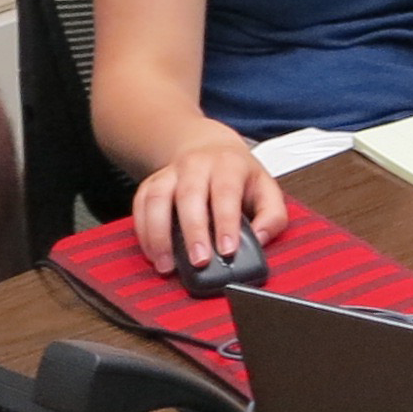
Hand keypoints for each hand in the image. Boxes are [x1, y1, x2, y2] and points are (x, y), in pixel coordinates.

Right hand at [130, 138, 285, 276]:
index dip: (226, 222)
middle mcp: (196, 165)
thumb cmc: (238, 175)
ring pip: (157, 199)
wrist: (208, 146)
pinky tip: (153, 253)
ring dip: (159, 235)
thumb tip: (260, 238)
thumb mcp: (266, 188)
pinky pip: (140, 205)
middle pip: (190, 196)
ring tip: (167, 265)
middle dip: (193, 232)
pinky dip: (143, 232)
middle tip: (199, 262)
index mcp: (228, 165)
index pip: (226, 193)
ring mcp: (170, 173)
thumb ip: (272, 215)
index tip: (227, 250)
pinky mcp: (151, 183)